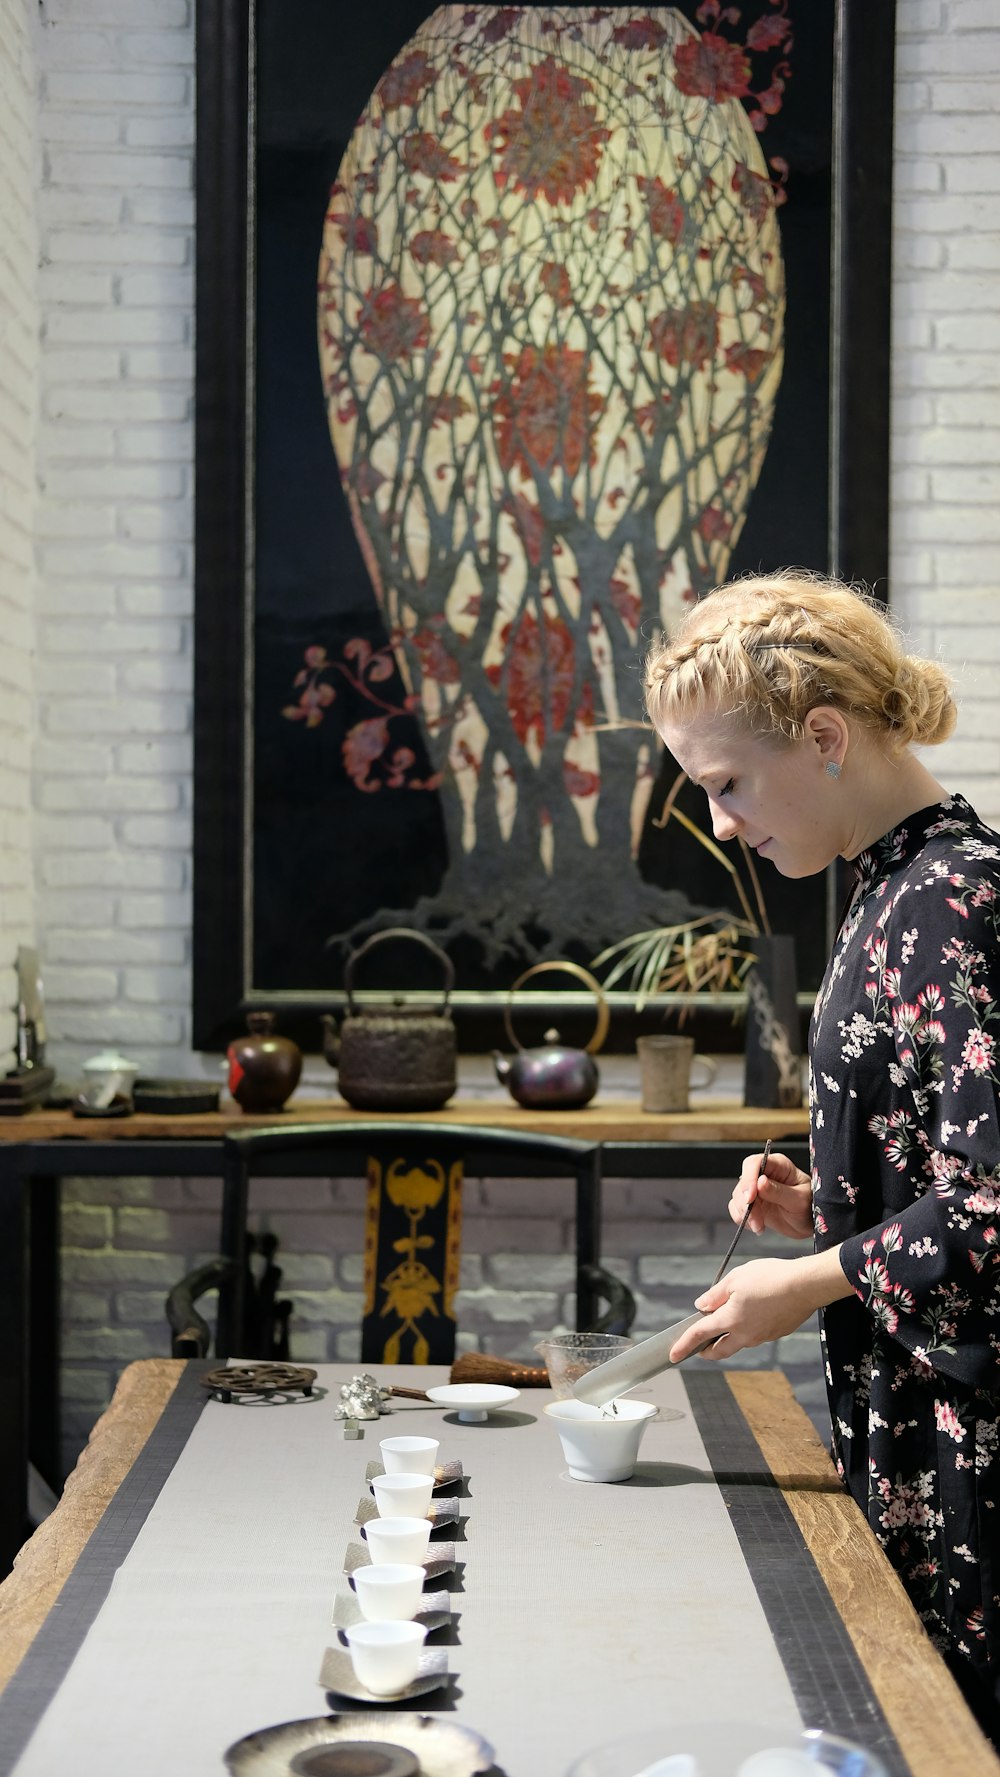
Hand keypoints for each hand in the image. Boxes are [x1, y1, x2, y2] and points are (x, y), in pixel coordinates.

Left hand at [668, 1249, 853, 1362]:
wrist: (805, 1285)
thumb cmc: (770, 1278)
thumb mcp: (735, 1279)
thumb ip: (715, 1295)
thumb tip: (701, 1306)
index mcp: (730, 1320)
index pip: (699, 1335)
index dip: (683, 1344)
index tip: (673, 1355)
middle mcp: (745, 1334)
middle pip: (719, 1351)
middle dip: (706, 1351)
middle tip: (699, 1346)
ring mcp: (762, 1336)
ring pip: (738, 1343)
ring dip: (728, 1337)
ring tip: (727, 1318)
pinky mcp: (776, 1333)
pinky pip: (755, 1335)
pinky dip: (747, 1329)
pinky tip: (752, 1313)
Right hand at [730, 1147, 812, 1241]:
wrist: (810, 1224)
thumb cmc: (811, 1206)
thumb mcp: (799, 1199)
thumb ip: (779, 1191)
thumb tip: (759, 1182)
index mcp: (778, 1165)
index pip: (755, 1163)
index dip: (749, 1178)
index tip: (749, 1198)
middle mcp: (764, 1174)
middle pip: (743, 1182)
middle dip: (746, 1202)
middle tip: (756, 1219)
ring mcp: (756, 1190)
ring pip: (738, 1197)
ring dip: (745, 1214)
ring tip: (760, 1226)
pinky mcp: (752, 1204)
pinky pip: (736, 1209)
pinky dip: (743, 1220)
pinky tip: (758, 1227)